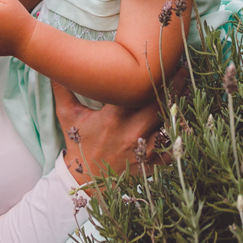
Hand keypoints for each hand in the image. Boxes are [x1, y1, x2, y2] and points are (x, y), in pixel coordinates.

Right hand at [52, 68, 188, 185]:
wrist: (84, 182)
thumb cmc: (78, 145)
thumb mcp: (67, 116)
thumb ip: (63, 89)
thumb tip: (53, 65)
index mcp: (113, 117)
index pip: (138, 91)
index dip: (152, 75)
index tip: (162, 59)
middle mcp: (131, 132)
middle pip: (160, 103)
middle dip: (173, 85)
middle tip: (184, 68)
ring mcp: (144, 150)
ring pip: (169, 124)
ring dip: (180, 106)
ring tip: (190, 88)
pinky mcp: (152, 164)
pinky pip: (173, 148)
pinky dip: (181, 134)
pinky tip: (187, 120)